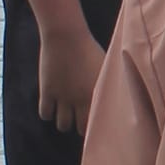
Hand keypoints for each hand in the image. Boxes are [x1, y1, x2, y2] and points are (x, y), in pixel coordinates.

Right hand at [38, 17, 106, 132]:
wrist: (66, 36)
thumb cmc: (89, 48)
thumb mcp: (105, 67)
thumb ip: (111, 84)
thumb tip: (119, 98)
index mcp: (98, 94)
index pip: (99, 123)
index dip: (98, 126)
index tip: (97, 125)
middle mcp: (81, 100)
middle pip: (80, 129)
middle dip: (82, 126)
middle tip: (80, 118)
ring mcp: (63, 98)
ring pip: (62, 125)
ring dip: (65, 121)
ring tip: (66, 112)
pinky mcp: (47, 92)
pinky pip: (45, 114)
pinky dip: (48, 113)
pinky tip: (52, 105)